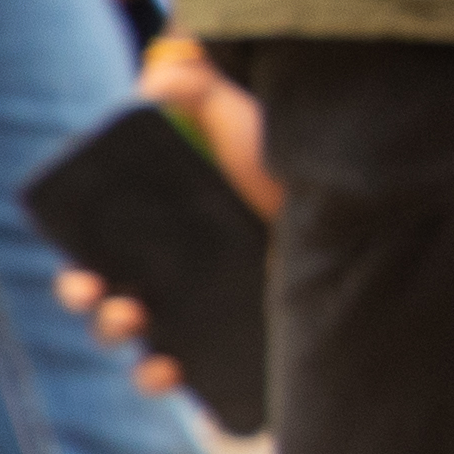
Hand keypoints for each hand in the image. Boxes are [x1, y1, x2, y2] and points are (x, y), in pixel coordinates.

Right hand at [47, 32, 267, 401]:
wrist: (376, 219)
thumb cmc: (300, 171)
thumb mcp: (251, 124)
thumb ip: (204, 91)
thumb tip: (158, 76)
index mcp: (164, 232)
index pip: (101, 258)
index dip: (77, 272)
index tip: (80, 274)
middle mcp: (178, 275)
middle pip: (109, 300)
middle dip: (89, 303)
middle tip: (96, 293)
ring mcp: (206, 311)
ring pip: (139, 337)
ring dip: (116, 334)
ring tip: (131, 321)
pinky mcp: (238, 341)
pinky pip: (190, 371)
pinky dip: (163, 377)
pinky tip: (168, 371)